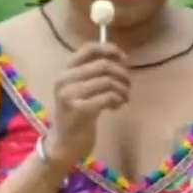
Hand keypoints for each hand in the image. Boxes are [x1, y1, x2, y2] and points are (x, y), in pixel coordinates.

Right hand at [43, 42, 128, 166]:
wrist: (64, 143)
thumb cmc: (76, 115)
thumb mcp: (80, 90)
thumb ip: (94, 73)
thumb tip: (120, 57)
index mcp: (65, 71)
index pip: (88, 48)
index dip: (110, 49)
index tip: (124, 59)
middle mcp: (64, 79)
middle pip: (103, 65)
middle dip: (122, 74)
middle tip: (128, 85)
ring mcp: (70, 95)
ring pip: (108, 81)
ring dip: (122, 89)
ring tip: (123, 98)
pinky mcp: (80, 110)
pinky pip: (108, 97)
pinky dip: (118, 100)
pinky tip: (116, 107)